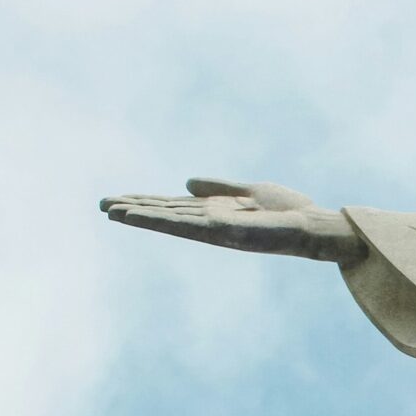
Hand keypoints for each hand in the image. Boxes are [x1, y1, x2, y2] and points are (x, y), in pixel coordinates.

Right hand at [100, 178, 367, 264]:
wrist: (314, 225)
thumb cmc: (289, 210)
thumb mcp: (250, 190)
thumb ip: (219, 187)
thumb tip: (186, 183)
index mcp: (215, 211)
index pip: (173, 207)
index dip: (146, 203)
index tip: (117, 200)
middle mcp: (211, 223)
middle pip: (165, 214)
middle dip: (134, 210)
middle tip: (101, 205)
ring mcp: (216, 229)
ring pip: (170, 221)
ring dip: (142, 216)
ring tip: (112, 211)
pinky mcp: (224, 232)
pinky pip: (189, 225)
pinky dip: (164, 220)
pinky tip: (146, 216)